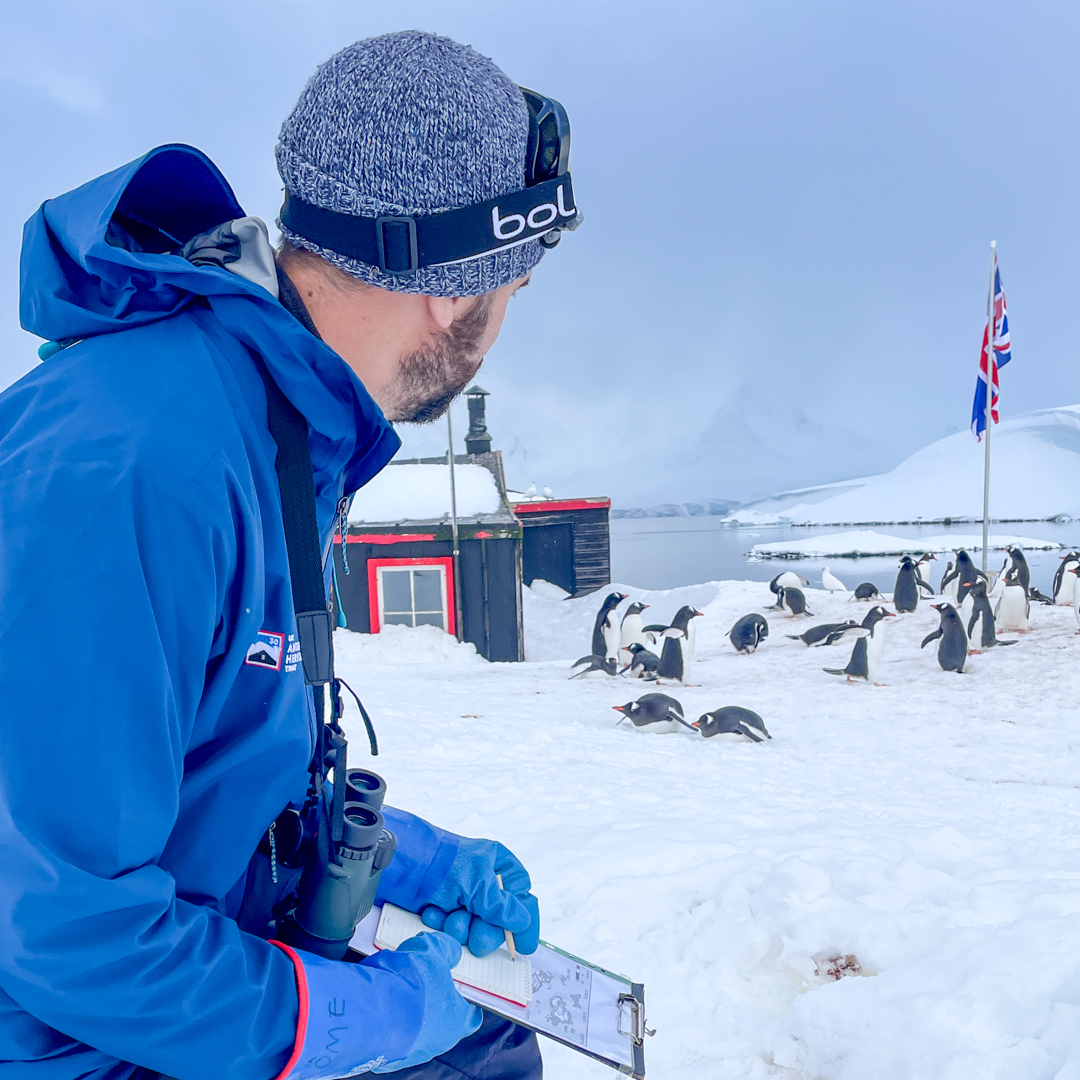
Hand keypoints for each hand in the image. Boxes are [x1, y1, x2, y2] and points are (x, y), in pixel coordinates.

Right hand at [275, 932, 481, 1078]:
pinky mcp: (385, 1058)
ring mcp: (411, 1054)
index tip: (458, 990)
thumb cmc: (411, 985)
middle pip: (440, 1023)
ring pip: (413, 1030)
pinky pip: (390, 1038)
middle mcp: (437, 1043)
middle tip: (418, 983)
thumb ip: (445, 949)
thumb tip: (451, 953)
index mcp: (457, 1021)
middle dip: (430, 1003)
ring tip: (393, 990)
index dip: (465, 1001)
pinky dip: (386, 1024)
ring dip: (406, 1013)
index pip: (470, 1016)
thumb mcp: (432, 950)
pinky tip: (378, 1006)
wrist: (373, 1013)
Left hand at [417, 841, 539, 956]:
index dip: (525, 922)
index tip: (525, 947)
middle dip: (485, 931)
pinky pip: (452, 928)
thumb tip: (521, 922)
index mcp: (499, 867)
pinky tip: (433, 913)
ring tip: (448, 918)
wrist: (398, 862)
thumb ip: (501, 906)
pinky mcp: (444, 908)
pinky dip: (442, 924)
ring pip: (474, 928)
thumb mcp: (477, 884)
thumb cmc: (442, 863)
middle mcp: (484, 882)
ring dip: (461, 928)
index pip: (522, 897)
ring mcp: (463, 897)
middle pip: (499, 921)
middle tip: (477, 940)